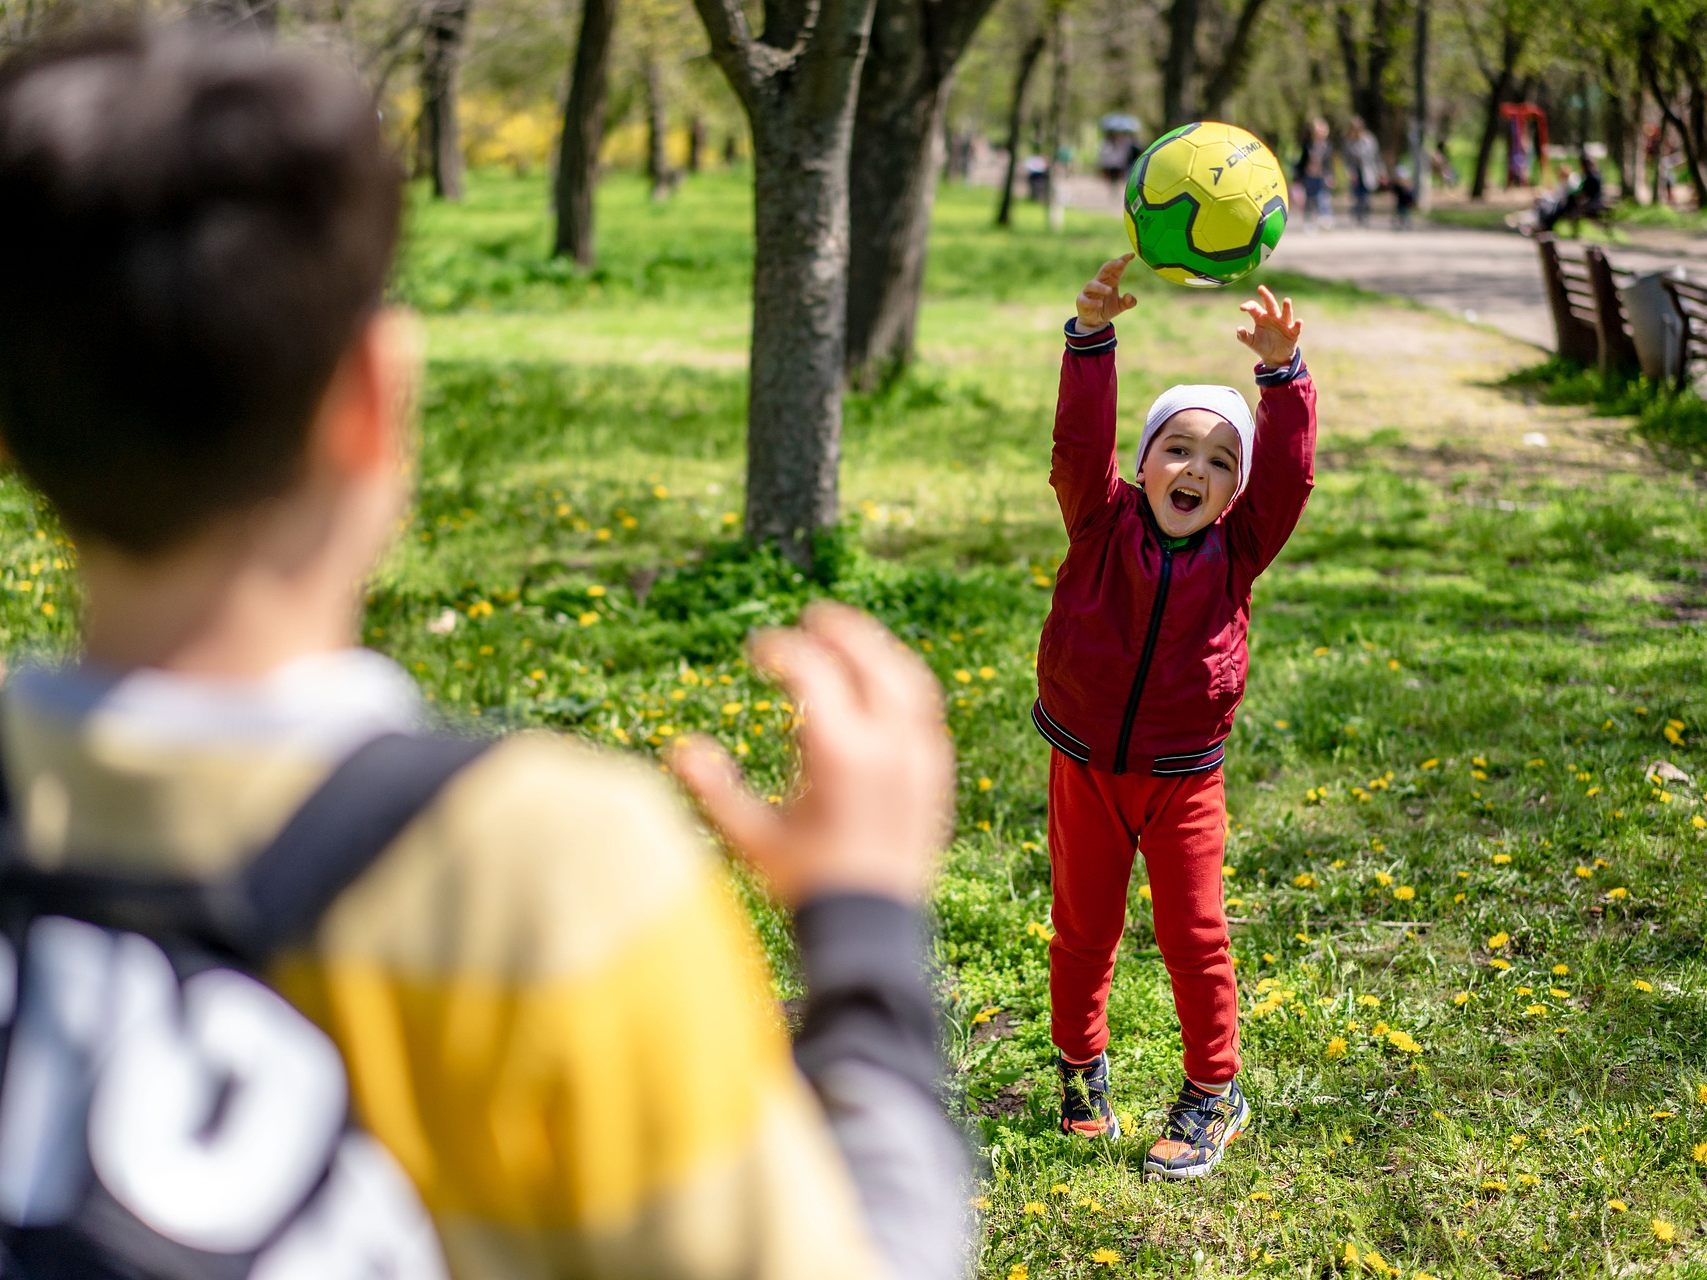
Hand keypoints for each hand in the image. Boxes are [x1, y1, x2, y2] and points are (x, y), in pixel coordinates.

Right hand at [668, 602, 952, 906]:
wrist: (874, 928)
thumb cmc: (808, 885)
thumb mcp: (752, 838)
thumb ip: (714, 790)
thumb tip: (678, 747)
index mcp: (840, 753)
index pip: (813, 671)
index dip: (781, 650)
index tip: (756, 649)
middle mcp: (888, 745)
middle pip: (870, 659)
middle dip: (839, 630)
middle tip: (812, 616)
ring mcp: (920, 756)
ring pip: (907, 678)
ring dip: (876, 649)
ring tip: (849, 638)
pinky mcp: (936, 771)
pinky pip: (924, 708)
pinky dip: (900, 681)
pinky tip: (880, 683)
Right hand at [1076, 253, 1137, 332]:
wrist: (1094, 322)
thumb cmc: (1107, 308)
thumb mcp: (1120, 306)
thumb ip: (1128, 302)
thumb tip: (1130, 296)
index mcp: (1110, 281)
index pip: (1116, 268)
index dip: (1123, 260)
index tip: (1131, 255)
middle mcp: (1099, 282)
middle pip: (1104, 270)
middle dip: (1112, 265)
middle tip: (1121, 262)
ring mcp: (1089, 291)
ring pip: (1093, 284)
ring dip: (1101, 287)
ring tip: (1110, 290)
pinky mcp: (1082, 301)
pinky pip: (1086, 299)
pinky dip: (1092, 302)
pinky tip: (1100, 304)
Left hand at [1235, 284, 1301, 366]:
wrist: (1275, 357)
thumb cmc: (1263, 345)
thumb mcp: (1251, 342)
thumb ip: (1244, 336)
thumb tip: (1239, 329)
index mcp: (1261, 317)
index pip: (1254, 308)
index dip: (1249, 306)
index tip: (1242, 308)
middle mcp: (1273, 317)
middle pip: (1270, 305)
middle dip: (1266, 296)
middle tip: (1261, 288)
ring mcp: (1284, 324)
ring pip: (1286, 313)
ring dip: (1286, 307)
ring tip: (1286, 300)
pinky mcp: (1293, 332)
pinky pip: (1295, 328)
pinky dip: (1297, 324)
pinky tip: (1298, 321)